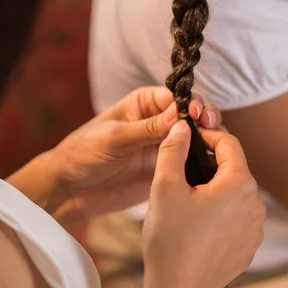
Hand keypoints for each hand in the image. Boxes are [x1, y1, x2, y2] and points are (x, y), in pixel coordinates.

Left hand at [9, 87, 221, 228]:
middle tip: (212, 127)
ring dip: (209, 141)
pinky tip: (212, 167)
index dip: (193, 102)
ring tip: (217, 147)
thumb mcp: (115, 138)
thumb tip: (181, 115)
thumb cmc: (84, 154)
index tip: (200, 113)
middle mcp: (159, 122)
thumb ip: (148, 128)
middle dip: (206, 118)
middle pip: (193, 116)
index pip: (177, 97)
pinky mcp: (167, 170)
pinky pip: (190, 164)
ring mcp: (165, 147)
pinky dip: (203, 164)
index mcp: (145, 104)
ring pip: (197, 140)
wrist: (70, 190)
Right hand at [142, 122, 265, 287]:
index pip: (229, 143)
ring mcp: (255, 228)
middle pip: (234, 168)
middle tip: (182, 165)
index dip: (208, 134)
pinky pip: (237, 217)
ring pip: (236, 193)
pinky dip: (221, 211)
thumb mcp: (164, 187)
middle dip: (210, 162)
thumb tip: (181, 127)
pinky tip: (198, 221)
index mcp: (239, 184)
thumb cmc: (170, 240)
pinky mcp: (249, 245)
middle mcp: (256, 204)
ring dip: (216, 187)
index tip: (189, 134)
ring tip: (188, 195)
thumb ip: (174, 150)